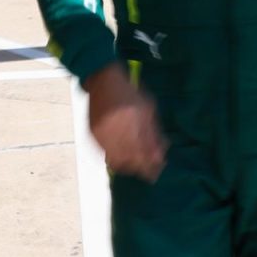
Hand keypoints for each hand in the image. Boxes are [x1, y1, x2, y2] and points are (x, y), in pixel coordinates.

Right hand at [86, 64, 167, 181]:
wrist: (103, 83)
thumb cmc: (129, 94)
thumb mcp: (148, 109)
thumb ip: (154, 132)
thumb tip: (162, 151)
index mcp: (135, 123)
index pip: (146, 152)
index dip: (153, 164)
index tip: (159, 169)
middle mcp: (118, 131)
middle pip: (132, 160)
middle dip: (142, 168)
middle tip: (150, 173)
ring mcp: (104, 135)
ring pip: (118, 161)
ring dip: (129, 167)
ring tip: (138, 167)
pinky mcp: (93, 137)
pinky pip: (105, 155)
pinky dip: (115, 161)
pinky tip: (123, 160)